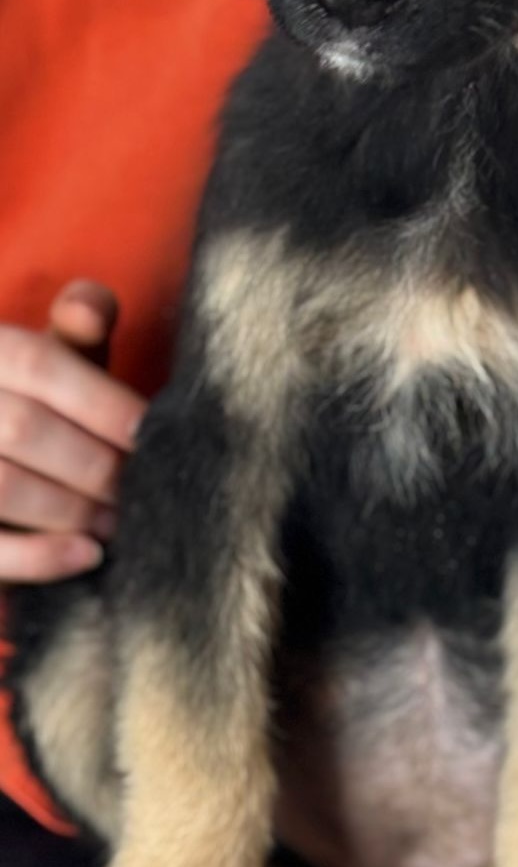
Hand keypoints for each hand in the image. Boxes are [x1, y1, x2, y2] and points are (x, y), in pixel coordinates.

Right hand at [0, 281, 145, 582]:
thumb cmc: (32, 398)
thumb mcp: (52, 355)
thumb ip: (80, 326)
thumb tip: (88, 310)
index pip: (40, 364)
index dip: (102, 400)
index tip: (154, 432)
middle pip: (23, 429)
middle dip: (96, 463)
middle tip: (145, 488)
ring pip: (4, 486)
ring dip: (76, 510)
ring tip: (123, 521)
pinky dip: (39, 557)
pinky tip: (89, 555)